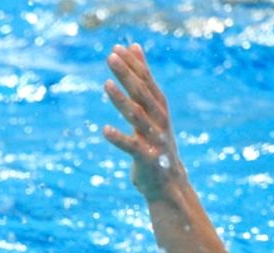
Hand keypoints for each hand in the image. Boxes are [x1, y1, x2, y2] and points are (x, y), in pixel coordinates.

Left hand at [101, 44, 184, 203]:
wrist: (169, 184)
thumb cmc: (155, 142)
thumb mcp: (150, 110)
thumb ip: (142, 81)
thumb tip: (134, 47)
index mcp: (160, 108)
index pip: (147, 81)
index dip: (134, 65)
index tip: (119, 48)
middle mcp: (160, 120)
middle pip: (143, 94)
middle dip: (127, 75)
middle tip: (111, 57)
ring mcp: (155, 139)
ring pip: (137, 116)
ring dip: (121, 100)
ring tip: (106, 84)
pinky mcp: (147, 158)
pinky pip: (131, 146)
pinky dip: (118, 138)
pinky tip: (104, 130)